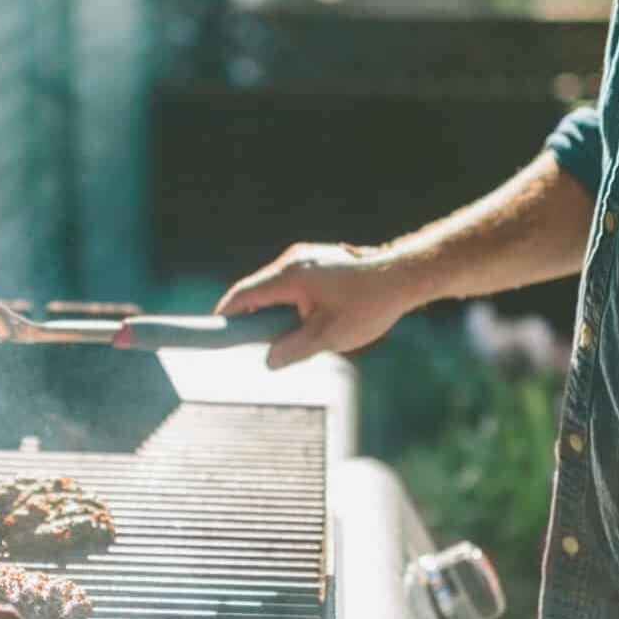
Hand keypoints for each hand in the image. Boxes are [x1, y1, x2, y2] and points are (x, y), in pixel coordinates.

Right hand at [215, 242, 420, 369]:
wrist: (405, 276)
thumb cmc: (370, 304)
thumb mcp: (330, 336)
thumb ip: (295, 349)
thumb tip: (269, 361)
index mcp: (290, 275)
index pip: (245, 293)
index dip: (226, 312)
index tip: (213, 330)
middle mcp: (294, 260)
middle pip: (258, 289)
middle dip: (252, 317)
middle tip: (250, 344)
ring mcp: (307, 258)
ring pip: (277, 287)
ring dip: (275, 311)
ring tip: (287, 337)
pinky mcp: (320, 261)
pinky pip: (293, 283)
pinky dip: (290, 303)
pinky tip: (306, 322)